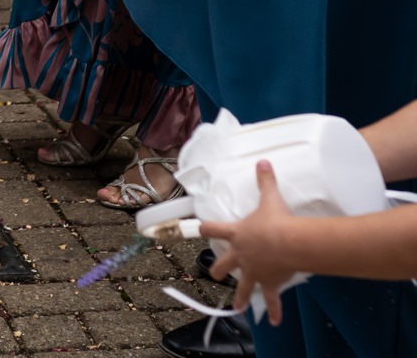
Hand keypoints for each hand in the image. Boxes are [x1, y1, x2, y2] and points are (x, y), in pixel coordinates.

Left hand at [200, 160, 299, 325]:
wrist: (288, 243)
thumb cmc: (276, 220)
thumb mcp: (269, 198)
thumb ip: (265, 181)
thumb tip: (263, 162)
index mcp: (236, 234)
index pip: (212, 228)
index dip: (203, 228)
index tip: (196, 229)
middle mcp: (241, 255)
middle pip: (223, 264)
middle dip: (218, 269)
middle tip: (214, 272)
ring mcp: (254, 271)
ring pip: (243, 286)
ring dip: (241, 297)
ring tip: (237, 307)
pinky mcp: (269, 283)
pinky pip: (271, 300)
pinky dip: (274, 311)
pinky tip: (275, 322)